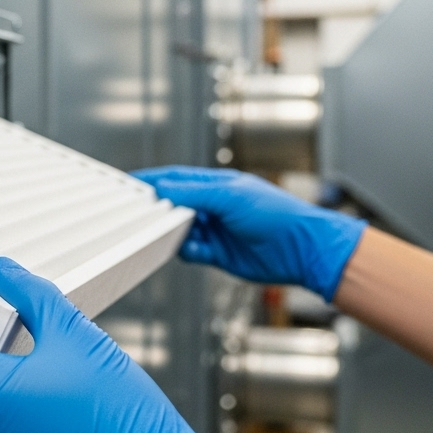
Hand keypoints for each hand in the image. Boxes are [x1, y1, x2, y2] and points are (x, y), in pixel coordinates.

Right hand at [134, 166, 365, 300]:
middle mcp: (213, 206)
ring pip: (179, 230)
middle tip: (140, 214)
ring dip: (171, 232)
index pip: (176, 178)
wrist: (302, 249)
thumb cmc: (276, 214)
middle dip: (158, 209)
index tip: (130, 184)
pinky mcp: (218, 254)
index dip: (153, 181)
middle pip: (173, 205)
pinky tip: (191, 249)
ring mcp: (215, 230)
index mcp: (216, 184)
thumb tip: (163, 188)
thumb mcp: (229, 196)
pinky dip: (186, 251)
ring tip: (167, 233)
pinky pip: (190, 252)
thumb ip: (193, 192)